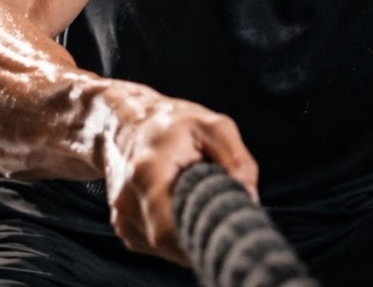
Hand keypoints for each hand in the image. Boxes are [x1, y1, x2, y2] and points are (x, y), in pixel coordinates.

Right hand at [100, 87, 259, 264]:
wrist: (125, 124)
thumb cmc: (174, 124)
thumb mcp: (214, 126)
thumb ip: (237, 160)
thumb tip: (250, 200)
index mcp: (148, 173)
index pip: (168, 230)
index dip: (199, 242)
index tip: (226, 236)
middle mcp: (128, 199)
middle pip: (170, 243)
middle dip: (201, 238)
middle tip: (224, 220)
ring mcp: (123, 216)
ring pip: (166, 247)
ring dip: (188, 233)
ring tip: (197, 201)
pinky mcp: (124, 226)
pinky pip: (157, 244)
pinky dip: (176, 232)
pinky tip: (179, 206)